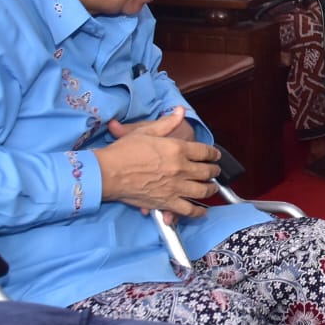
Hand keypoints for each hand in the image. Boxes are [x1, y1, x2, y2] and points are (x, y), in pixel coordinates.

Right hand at [95, 107, 220, 217]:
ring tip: (211, 187)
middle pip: (207, 172)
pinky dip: (198, 212)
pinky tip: (202, 211)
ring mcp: (175, 187)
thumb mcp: (146, 131)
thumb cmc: (124, 150)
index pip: (205, 151)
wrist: (108, 172)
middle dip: (214, 171)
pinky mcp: (167, 203)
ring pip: (203, 191)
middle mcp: (181, 168)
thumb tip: (180, 112)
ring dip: (210, 189)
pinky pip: (189, 210)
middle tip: (215, 171)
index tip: (215, 156)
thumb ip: (167, 123)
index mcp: (177, 149)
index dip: (213, 154)